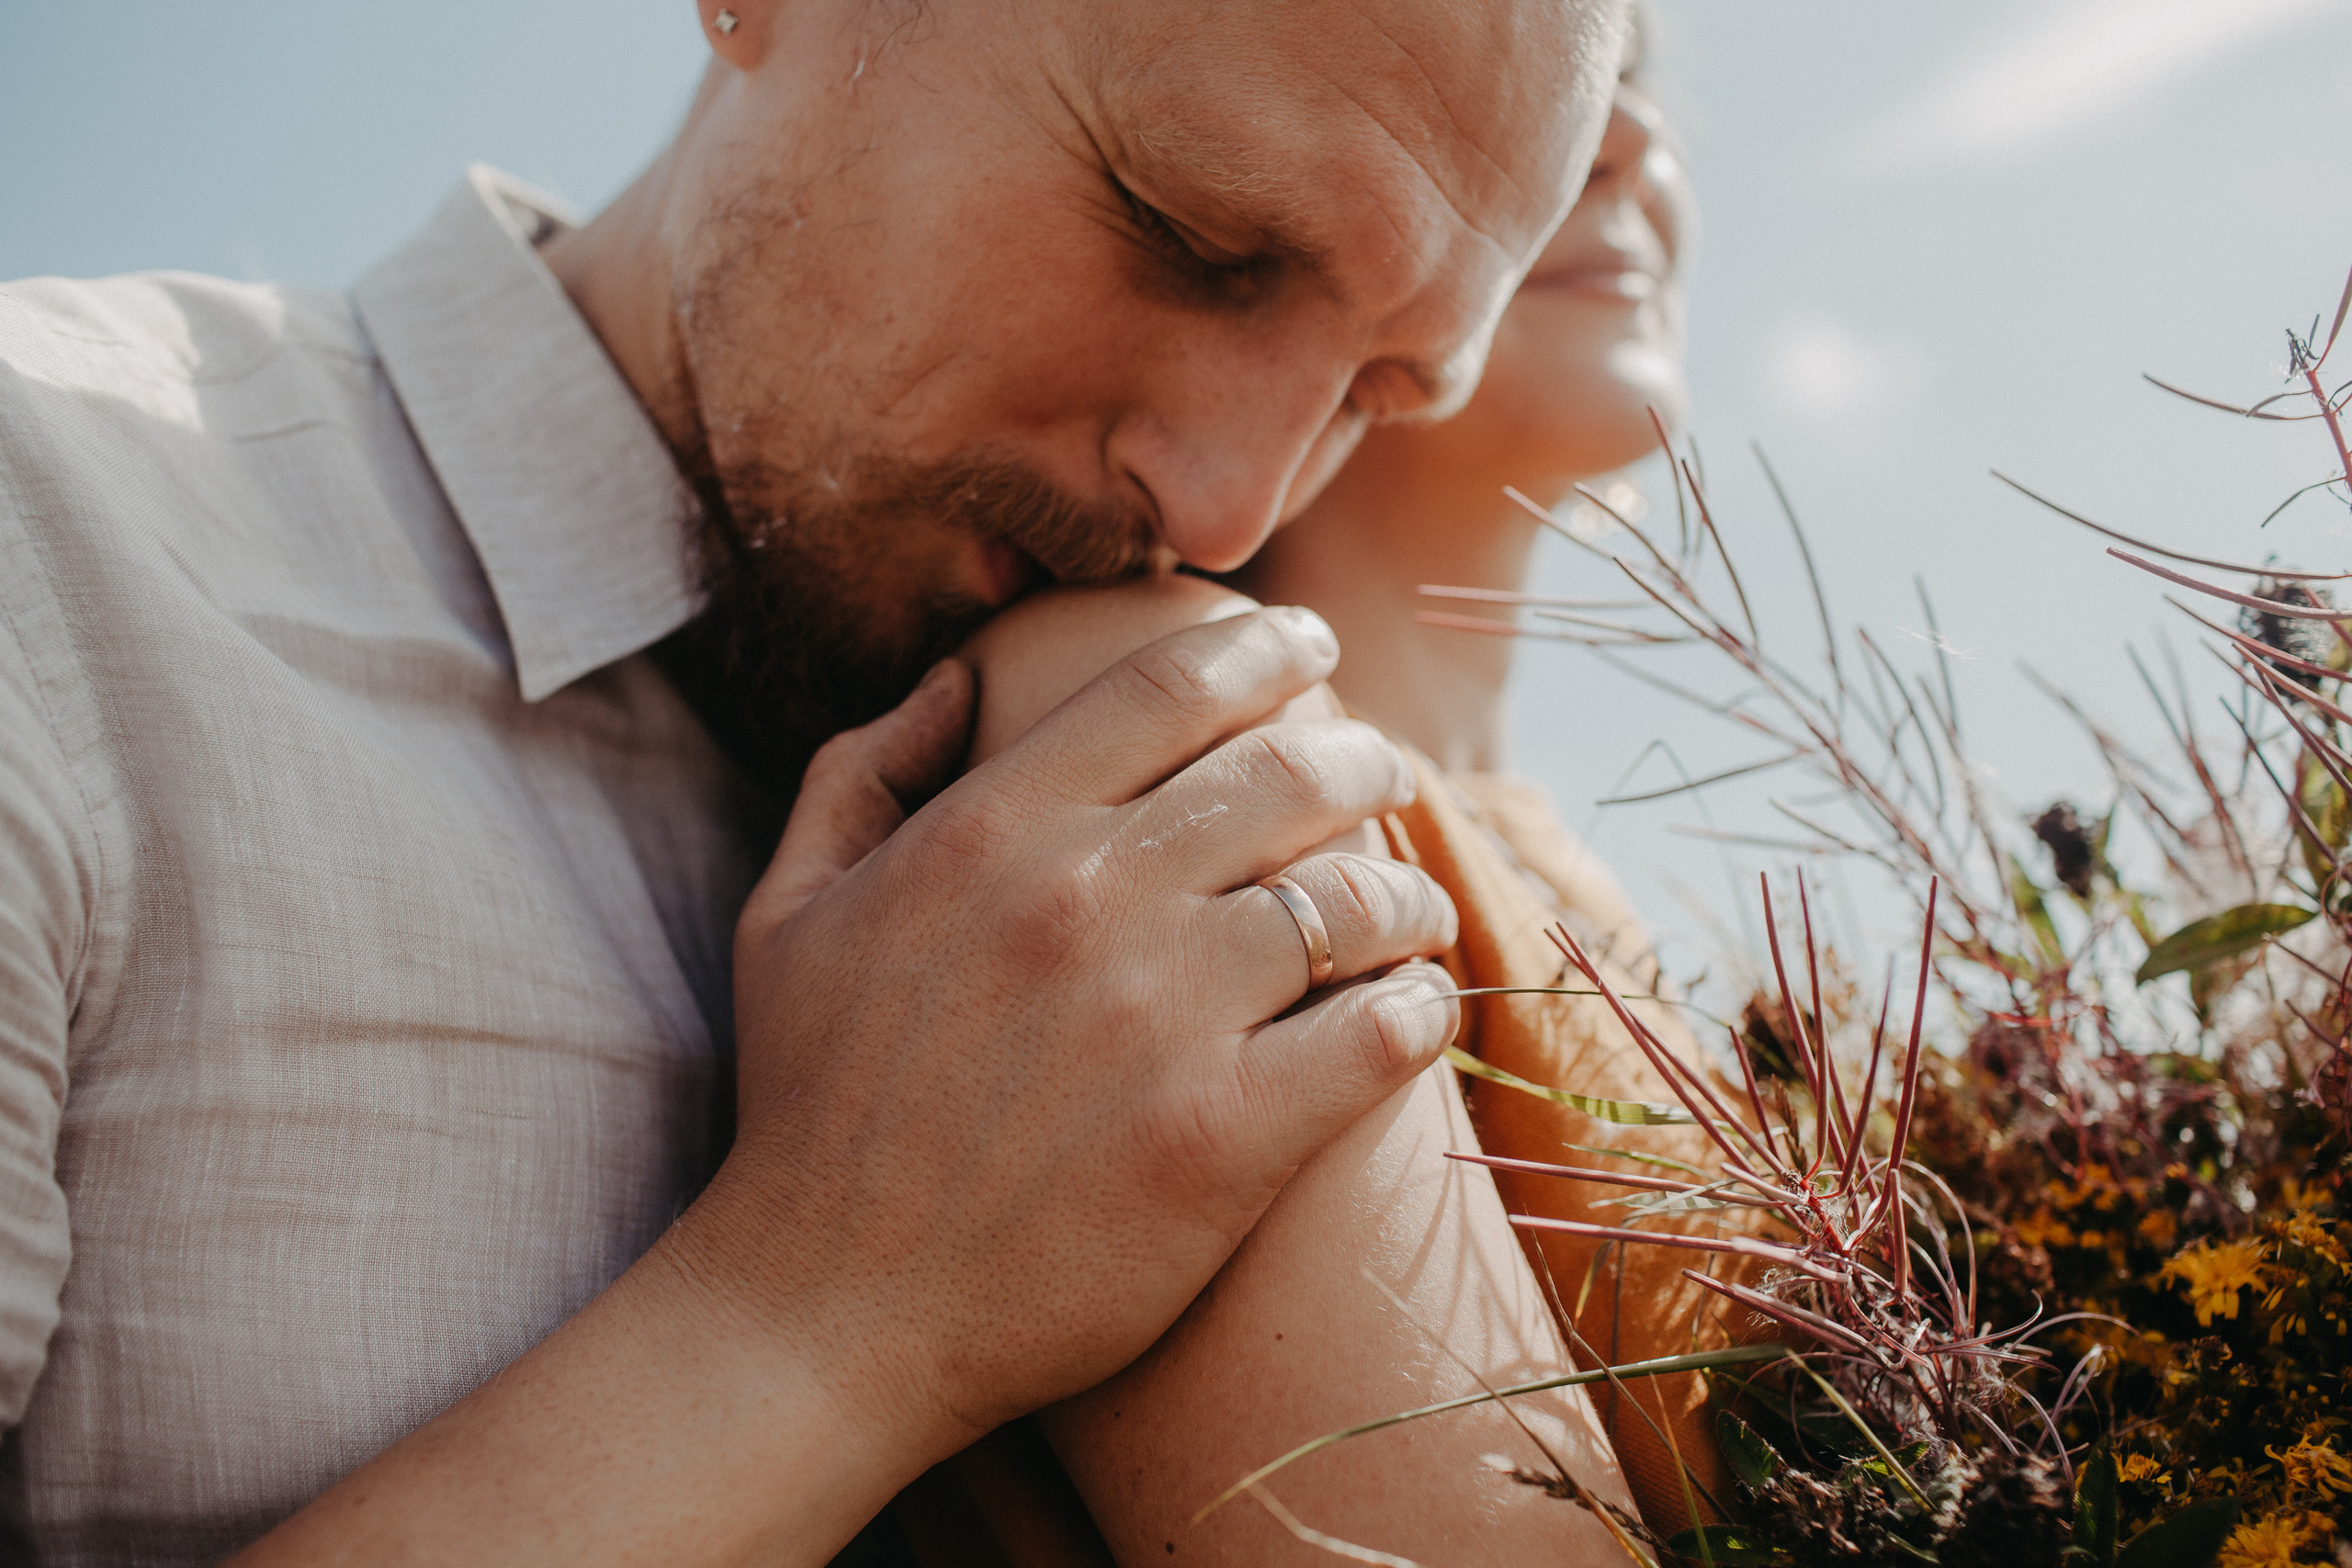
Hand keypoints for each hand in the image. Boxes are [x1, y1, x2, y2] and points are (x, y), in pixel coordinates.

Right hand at [704, 605, 1459, 1454]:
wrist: (826, 1314)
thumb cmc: (809, 1111)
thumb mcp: (787, 910)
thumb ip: (862, 770)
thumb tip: (961, 678)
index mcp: (991, 829)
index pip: (1171, 687)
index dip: (1265, 649)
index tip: (1312, 649)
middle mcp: (1084, 898)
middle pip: (1288, 773)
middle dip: (1361, 758)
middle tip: (1387, 773)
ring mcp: (1161, 1017)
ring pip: (1351, 896)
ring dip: (1404, 891)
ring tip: (1411, 908)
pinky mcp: (1223, 1136)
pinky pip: (1378, 1032)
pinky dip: (1418, 1008)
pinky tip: (1414, 1009)